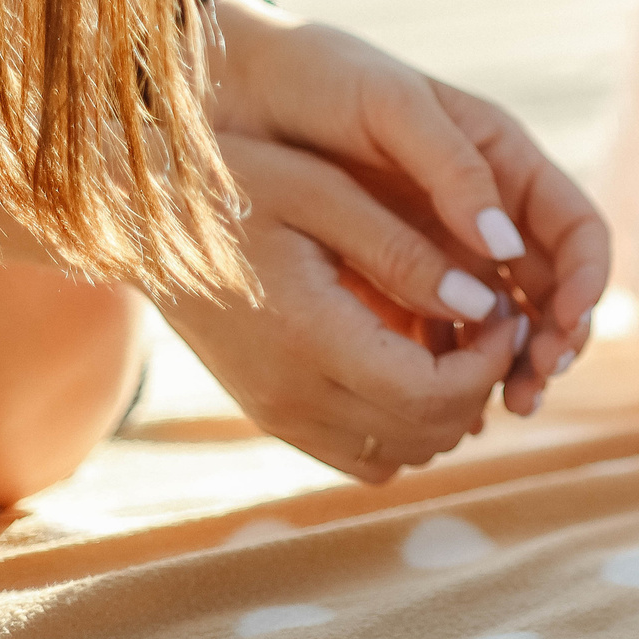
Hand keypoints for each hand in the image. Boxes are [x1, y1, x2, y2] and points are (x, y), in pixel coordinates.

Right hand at [159, 136, 527, 480]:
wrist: (136, 217)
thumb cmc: (233, 184)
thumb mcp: (322, 192)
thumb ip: (404, 251)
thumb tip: (482, 302)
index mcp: (308, 337)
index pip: (435, 392)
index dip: (490, 358)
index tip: (502, 306)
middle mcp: (291, 396)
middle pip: (428, 433)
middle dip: (480, 382)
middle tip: (493, 319)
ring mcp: (278, 414)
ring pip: (401, 454)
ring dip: (447, 407)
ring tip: (456, 335)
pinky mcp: (272, 415)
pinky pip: (363, 453)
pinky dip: (405, 421)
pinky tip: (413, 356)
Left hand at [205, 0, 608, 407]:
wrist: (231, 90)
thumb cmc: (320, 77)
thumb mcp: (392, 106)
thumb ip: (452, 169)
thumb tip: (502, 245)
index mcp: (504, 164)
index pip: (576, 231)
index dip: (586, 281)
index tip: (565, 323)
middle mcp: (483, 214)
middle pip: (550, 291)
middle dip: (558, 339)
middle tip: (537, 382)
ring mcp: (439, 251)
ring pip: (502, 324)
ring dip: (515, 367)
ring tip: (507, 405)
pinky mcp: (391, 282)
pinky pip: (440, 336)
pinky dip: (455, 373)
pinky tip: (447, 404)